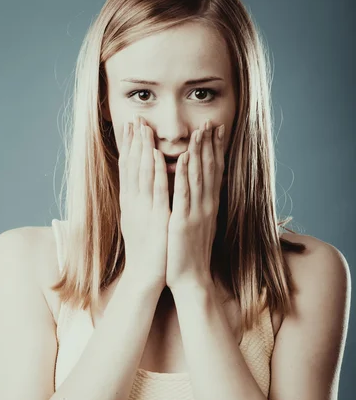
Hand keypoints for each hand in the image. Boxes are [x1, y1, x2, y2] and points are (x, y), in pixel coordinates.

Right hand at [119, 115, 169, 291]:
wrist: (146, 276)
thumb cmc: (147, 250)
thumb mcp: (140, 221)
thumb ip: (140, 202)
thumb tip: (140, 185)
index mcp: (130, 204)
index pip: (128, 169)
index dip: (129, 147)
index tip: (130, 126)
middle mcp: (133, 204)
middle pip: (132, 167)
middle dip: (134, 141)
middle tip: (135, 117)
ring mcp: (144, 210)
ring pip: (142, 174)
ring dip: (143, 149)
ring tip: (144, 127)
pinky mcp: (156, 219)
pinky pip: (156, 192)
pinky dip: (156, 172)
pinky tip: (157, 156)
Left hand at [166, 119, 225, 290]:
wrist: (191, 278)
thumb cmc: (191, 252)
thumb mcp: (199, 224)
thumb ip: (200, 204)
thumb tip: (201, 187)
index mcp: (209, 206)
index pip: (214, 172)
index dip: (216, 149)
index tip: (217, 129)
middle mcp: (206, 206)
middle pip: (210, 169)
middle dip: (210, 144)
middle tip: (211, 121)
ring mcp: (196, 213)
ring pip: (199, 177)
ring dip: (199, 152)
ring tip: (200, 130)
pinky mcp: (182, 222)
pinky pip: (184, 195)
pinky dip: (184, 176)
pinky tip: (184, 159)